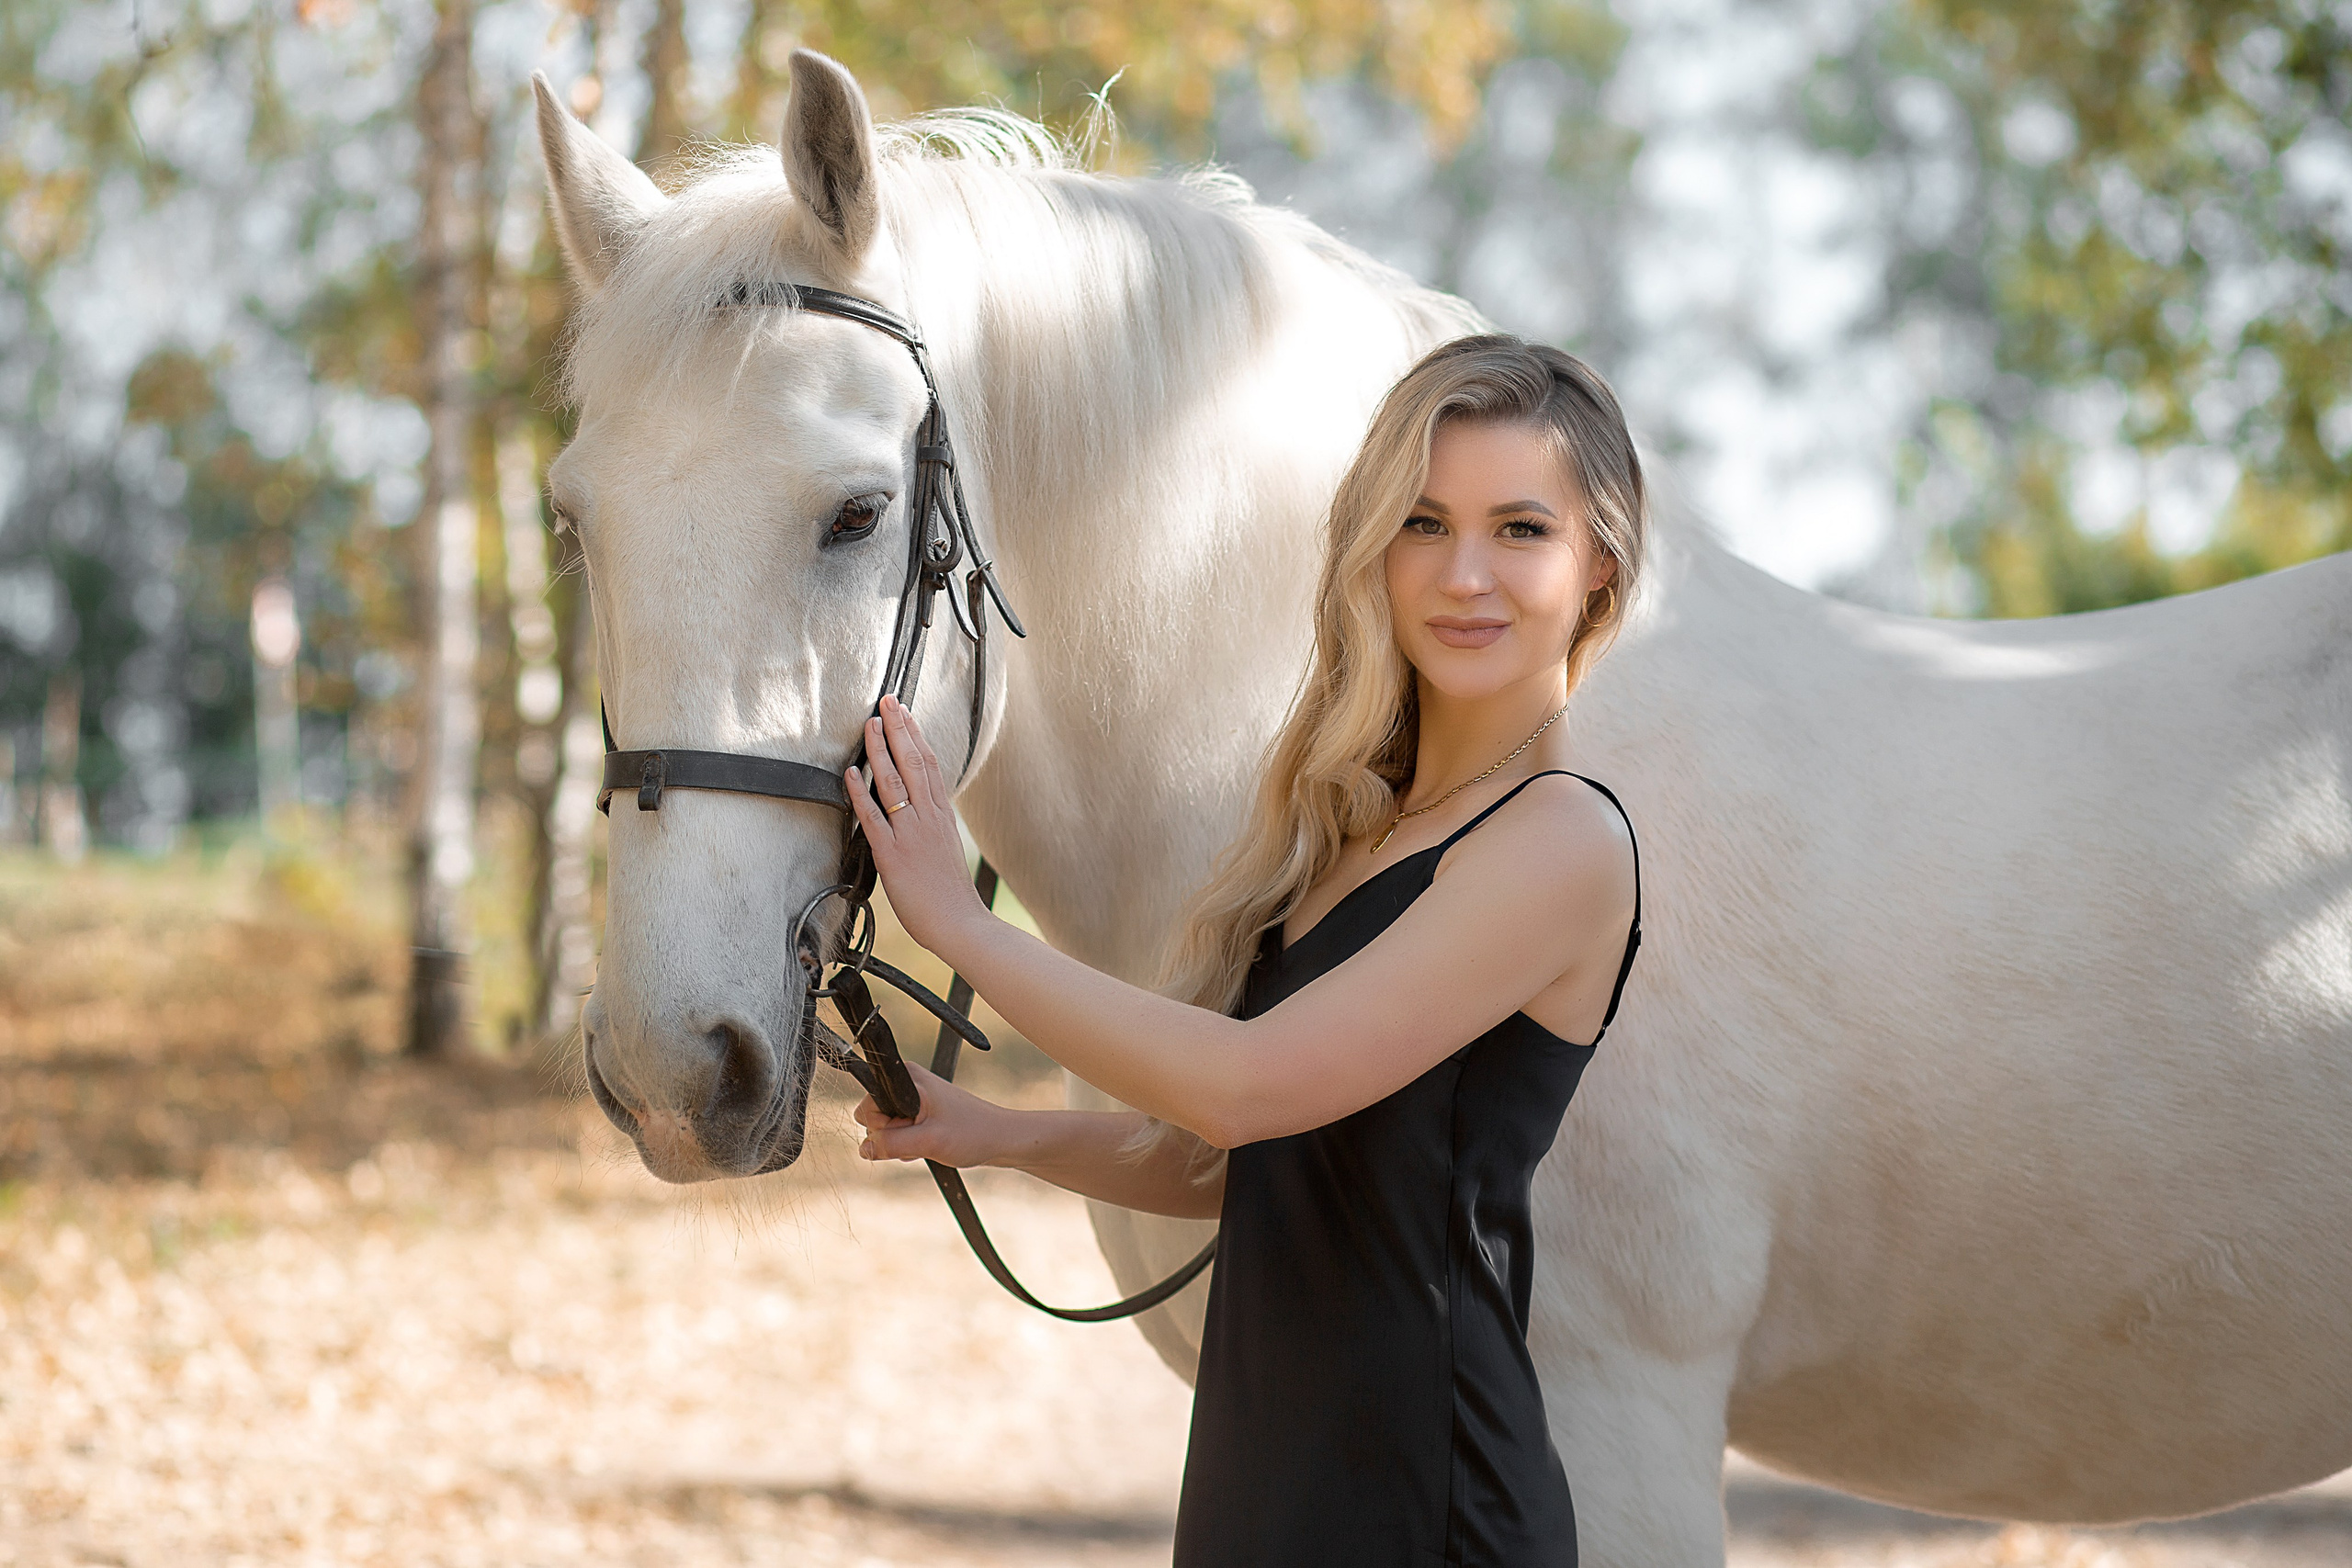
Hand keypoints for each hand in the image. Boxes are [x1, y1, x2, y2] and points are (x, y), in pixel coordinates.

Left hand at [846, 694, 986, 955]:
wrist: (960, 924)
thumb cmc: (951, 893)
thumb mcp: (946, 847)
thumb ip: (932, 824)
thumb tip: (918, 807)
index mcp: (942, 815)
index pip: (930, 765)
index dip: (915, 735)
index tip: (904, 712)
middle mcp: (928, 818)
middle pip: (914, 763)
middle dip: (899, 729)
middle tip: (887, 701)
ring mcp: (911, 834)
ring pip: (894, 782)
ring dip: (880, 751)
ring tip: (869, 724)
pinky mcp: (893, 854)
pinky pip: (874, 818)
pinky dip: (861, 793)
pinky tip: (850, 773)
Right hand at [853, 1059, 1016, 1167]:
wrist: (1000, 1139)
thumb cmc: (972, 1133)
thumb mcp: (928, 1142)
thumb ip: (891, 1144)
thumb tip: (864, 1149)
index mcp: (908, 1077)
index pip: (866, 1104)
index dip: (879, 1124)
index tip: (905, 1129)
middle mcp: (907, 1083)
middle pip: (873, 1117)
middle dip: (891, 1135)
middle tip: (921, 1137)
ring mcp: (913, 1099)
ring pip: (885, 1128)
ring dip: (901, 1143)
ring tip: (929, 1141)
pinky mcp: (918, 1113)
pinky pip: (898, 1133)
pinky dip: (909, 1144)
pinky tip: (929, 1145)